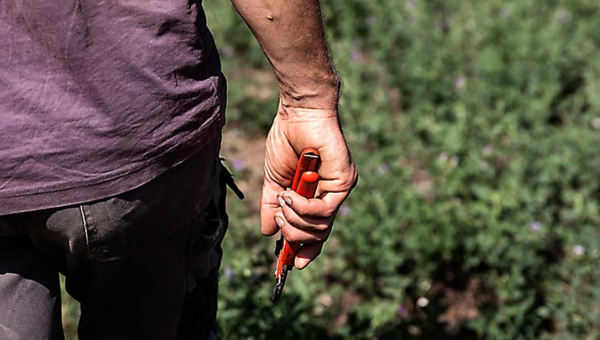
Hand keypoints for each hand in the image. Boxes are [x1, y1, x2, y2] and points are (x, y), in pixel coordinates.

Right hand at [260, 103, 357, 268]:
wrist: (298, 114)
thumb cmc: (287, 141)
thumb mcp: (274, 181)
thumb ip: (273, 207)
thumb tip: (268, 234)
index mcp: (315, 196)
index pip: (316, 232)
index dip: (303, 251)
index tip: (288, 266)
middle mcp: (331, 196)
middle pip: (318, 236)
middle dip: (294, 237)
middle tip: (280, 219)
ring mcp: (339, 190)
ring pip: (320, 227)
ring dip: (294, 219)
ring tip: (283, 199)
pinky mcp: (345, 182)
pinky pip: (323, 210)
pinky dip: (303, 207)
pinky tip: (290, 194)